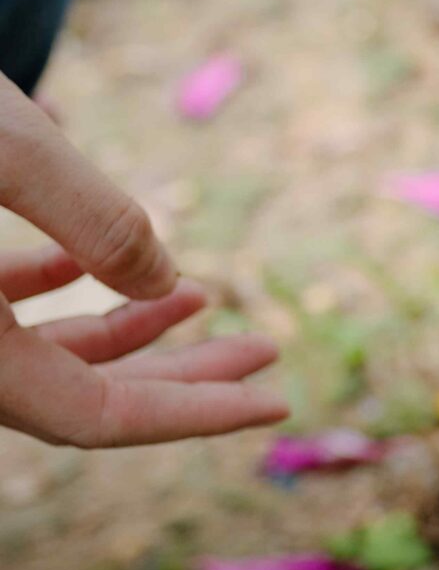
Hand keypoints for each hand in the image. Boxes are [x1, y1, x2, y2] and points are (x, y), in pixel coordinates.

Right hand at [0, 82, 288, 448]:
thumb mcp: (2, 149)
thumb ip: (93, 217)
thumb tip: (166, 282)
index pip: (89, 420)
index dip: (191, 413)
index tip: (279, 398)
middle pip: (72, 396)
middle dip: (176, 379)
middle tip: (270, 354)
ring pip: (34, 349)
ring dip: (124, 327)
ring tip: (210, 300)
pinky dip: (56, 287)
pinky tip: (111, 264)